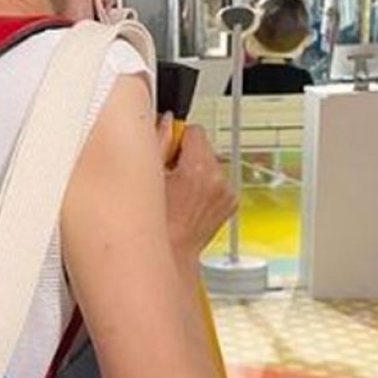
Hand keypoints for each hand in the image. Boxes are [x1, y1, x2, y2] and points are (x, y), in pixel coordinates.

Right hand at [158, 115, 237, 256]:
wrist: (170, 255)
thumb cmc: (156, 226)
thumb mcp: (148, 178)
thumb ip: (156, 143)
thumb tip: (163, 122)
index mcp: (198, 169)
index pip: (194, 130)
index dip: (176, 140)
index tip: (166, 153)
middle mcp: (218, 180)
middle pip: (204, 147)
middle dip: (185, 156)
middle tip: (167, 176)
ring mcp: (227, 193)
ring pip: (210, 165)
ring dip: (195, 172)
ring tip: (177, 193)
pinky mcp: (230, 203)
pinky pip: (217, 183)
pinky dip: (205, 188)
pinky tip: (189, 202)